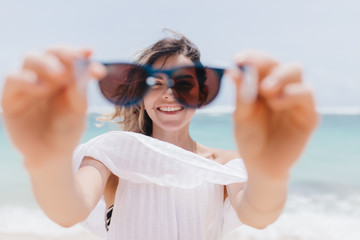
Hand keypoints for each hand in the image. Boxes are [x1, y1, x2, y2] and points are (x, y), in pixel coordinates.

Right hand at [1, 46, 105, 166]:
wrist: (52, 155)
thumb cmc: (67, 129)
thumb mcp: (78, 109)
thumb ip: (81, 88)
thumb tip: (93, 66)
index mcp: (64, 77)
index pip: (67, 56)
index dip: (77, 52)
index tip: (89, 52)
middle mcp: (45, 77)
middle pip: (49, 52)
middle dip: (62, 54)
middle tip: (75, 60)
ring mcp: (27, 85)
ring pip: (30, 59)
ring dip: (46, 63)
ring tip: (60, 76)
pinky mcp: (11, 98)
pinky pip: (13, 79)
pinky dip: (27, 79)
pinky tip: (41, 88)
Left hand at [230, 51, 317, 179]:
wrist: (260, 166)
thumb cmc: (250, 138)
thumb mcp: (241, 116)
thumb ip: (240, 95)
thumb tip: (232, 70)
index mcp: (264, 86)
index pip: (263, 63)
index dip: (252, 57)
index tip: (237, 59)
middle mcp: (283, 89)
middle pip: (281, 63)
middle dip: (267, 64)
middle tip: (251, 70)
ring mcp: (297, 100)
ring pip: (297, 74)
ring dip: (280, 77)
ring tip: (265, 92)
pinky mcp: (308, 115)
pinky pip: (306, 95)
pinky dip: (291, 93)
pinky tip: (276, 102)